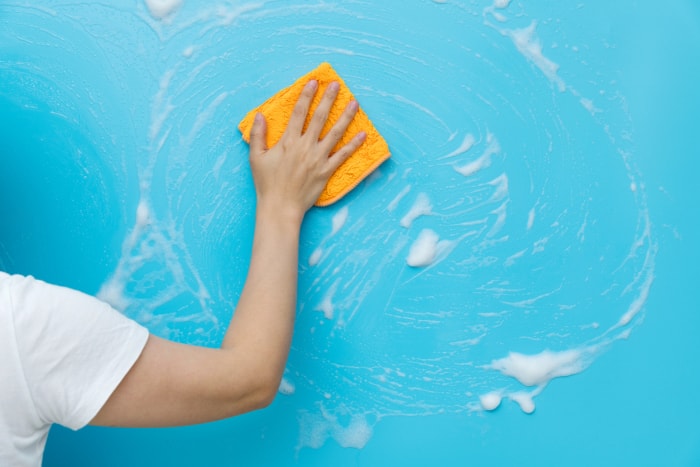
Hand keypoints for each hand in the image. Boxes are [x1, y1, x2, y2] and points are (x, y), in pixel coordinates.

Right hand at [248, 80, 366, 222]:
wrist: (280, 206)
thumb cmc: (267, 183)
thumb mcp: (256, 157)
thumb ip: (258, 135)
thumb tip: (260, 115)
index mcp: (288, 141)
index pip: (299, 113)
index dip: (307, 96)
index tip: (314, 82)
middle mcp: (305, 146)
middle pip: (319, 118)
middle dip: (328, 99)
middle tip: (337, 85)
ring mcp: (318, 158)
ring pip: (335, 133)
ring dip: (346, 116)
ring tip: (354, 103)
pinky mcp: (326, 171)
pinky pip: (343, 155)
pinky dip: (353, 144)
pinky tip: (363, 134)